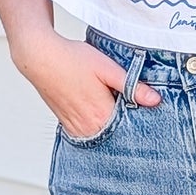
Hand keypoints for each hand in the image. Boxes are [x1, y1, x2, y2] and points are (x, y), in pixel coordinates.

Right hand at [13, 30, 160, 139]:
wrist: (40, 58)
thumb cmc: (72, 59)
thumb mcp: (108, 68)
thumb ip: (132, 86)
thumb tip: (155, 100)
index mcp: (102, 115)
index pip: (131, 130)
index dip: (141, 122)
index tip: (149, 116)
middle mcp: (88, 127)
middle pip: (117, 136)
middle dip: (128, 127)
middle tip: (135, 113)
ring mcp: (76, 128)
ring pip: (103, 136)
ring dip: (112, 128)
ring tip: (117, 112)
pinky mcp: (67, 125)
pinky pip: (89, 134)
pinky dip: (98, 128)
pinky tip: (101, 115)